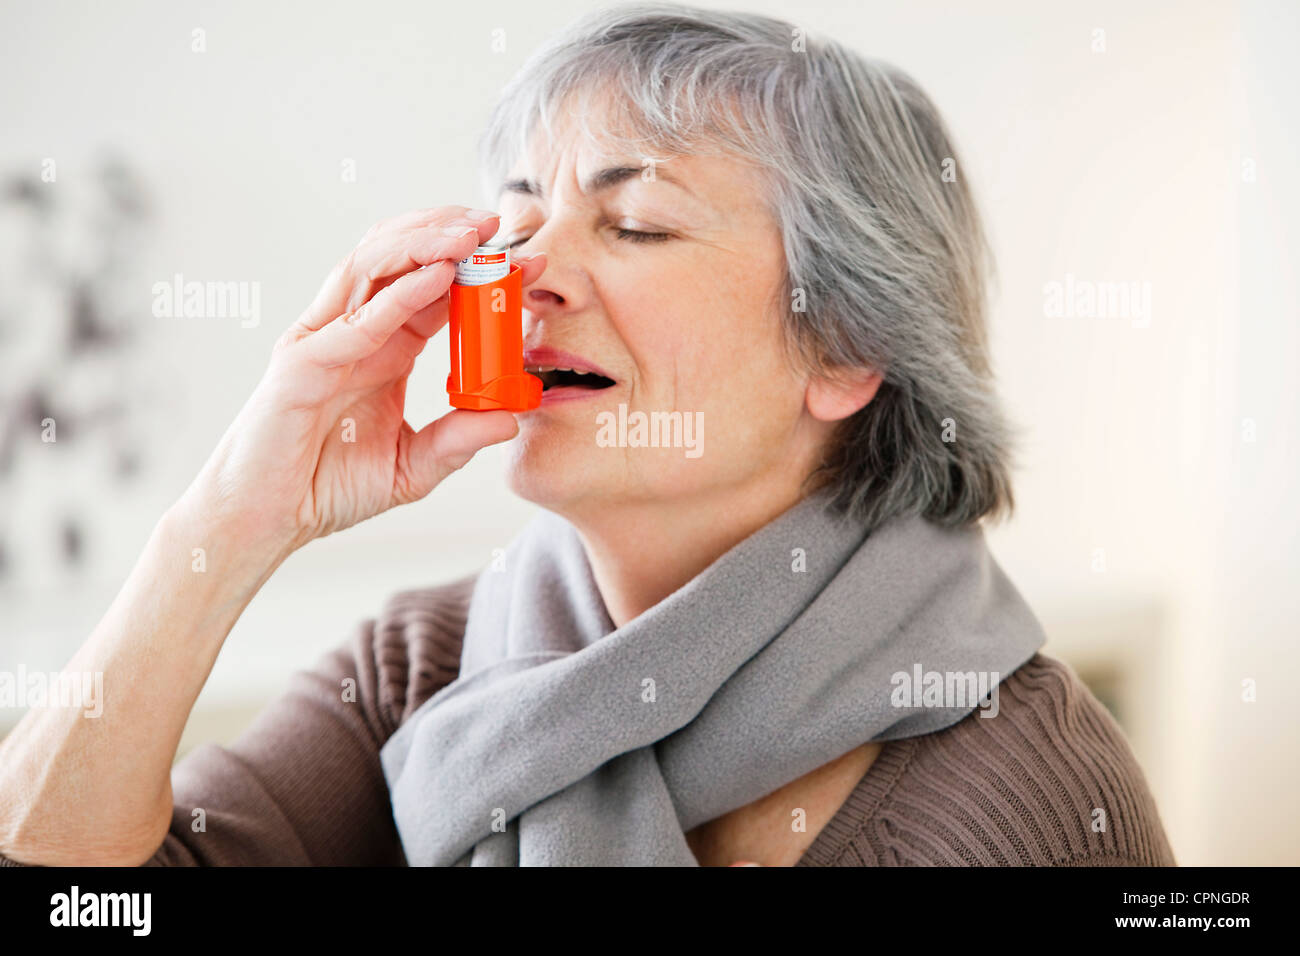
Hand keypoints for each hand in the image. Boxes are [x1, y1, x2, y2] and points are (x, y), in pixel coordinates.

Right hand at [178, 206, 547, 560]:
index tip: (526, 264)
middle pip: (399, 260)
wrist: (267, 521)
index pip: (434, 290)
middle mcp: (353, 333)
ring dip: (423, 245)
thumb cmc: (327, 487)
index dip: (478, 270)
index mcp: (385, 348)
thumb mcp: (412, 467)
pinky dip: (398, 295)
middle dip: (447, 234)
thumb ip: (457, 441)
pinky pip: (354, 323)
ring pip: (371, 268)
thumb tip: (511, 419)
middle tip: (494, 225)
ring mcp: (323, 343)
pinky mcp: (300, 366)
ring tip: (469, 235)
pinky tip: (438, 277)